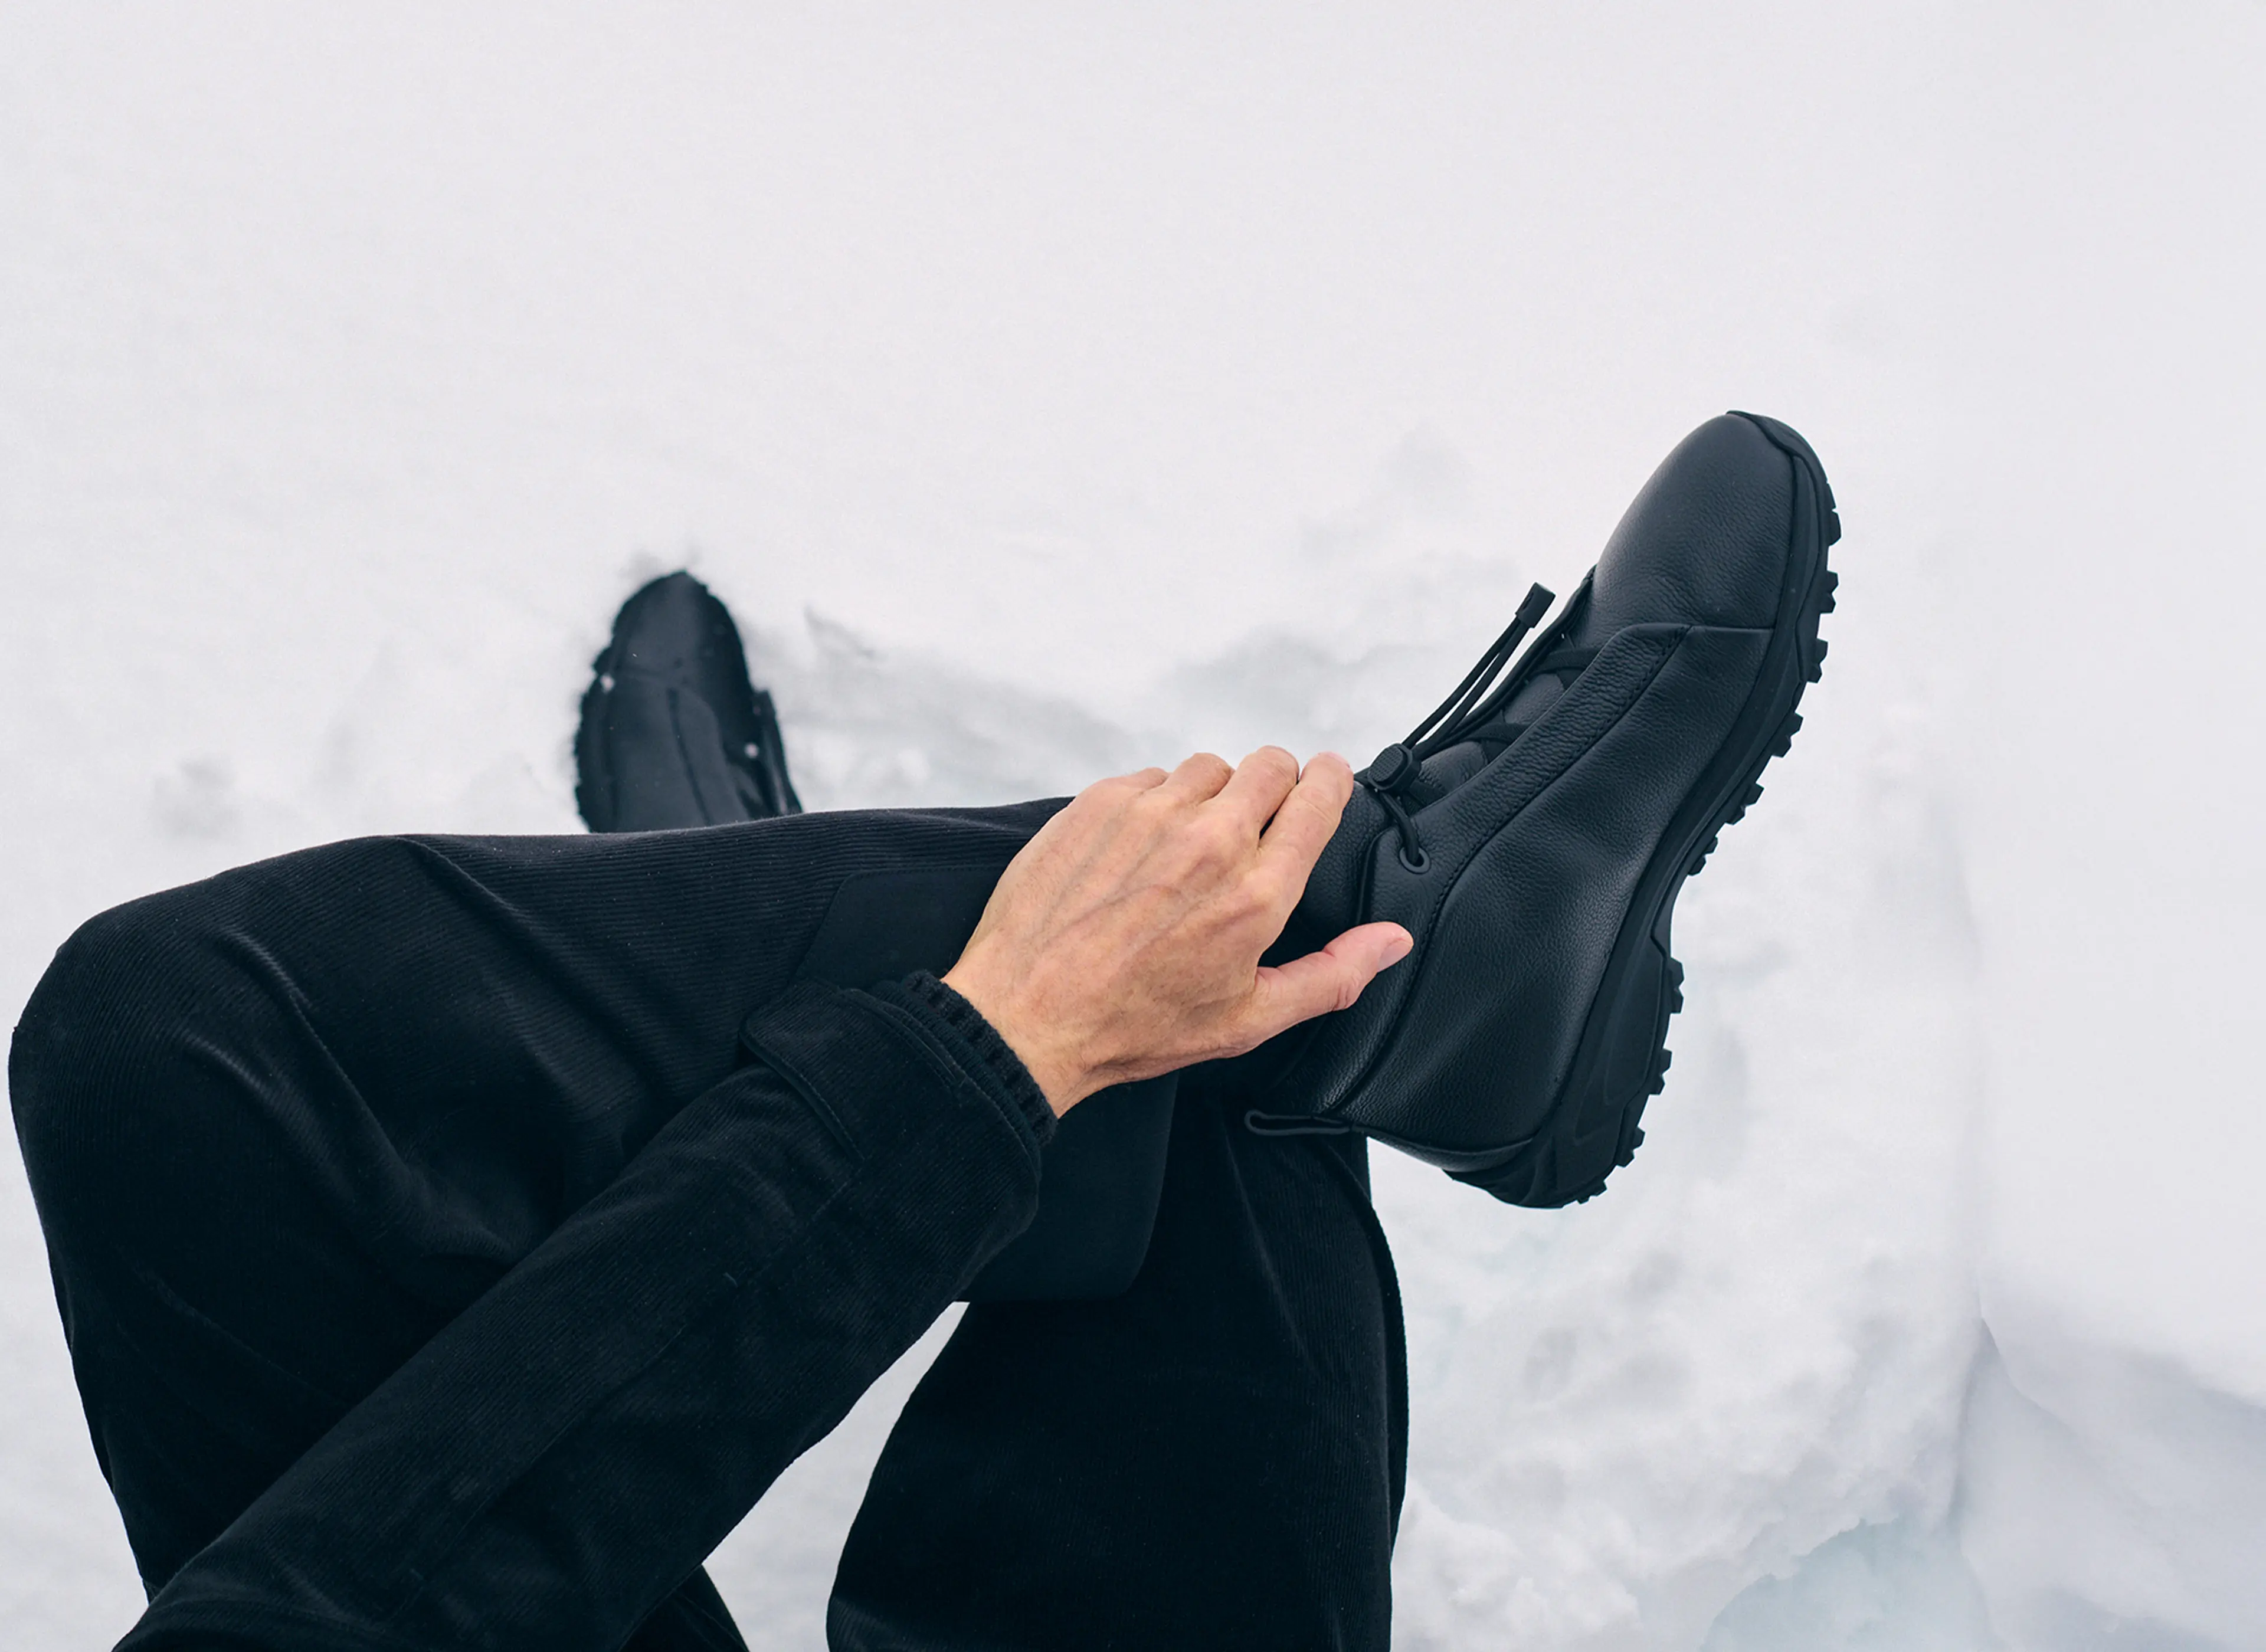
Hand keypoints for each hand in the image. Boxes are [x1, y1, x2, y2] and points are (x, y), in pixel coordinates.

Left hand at [941, 748, 1412, 1114]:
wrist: (1026, 1014)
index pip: (1318, 795)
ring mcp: (1150, 814)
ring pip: (1208, 769)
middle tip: (1255, 826)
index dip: (1329, 782)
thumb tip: (1391, 942)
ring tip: (1189, 848)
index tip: (1325, 785)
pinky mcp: (1098, 803)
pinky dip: (1154, 805)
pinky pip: (1149, 778)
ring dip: (1210, 796)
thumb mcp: (1247, 1019)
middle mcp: (1208, 841)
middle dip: (1274, 787)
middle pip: (1270, 765)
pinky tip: (1139, 853)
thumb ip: (1333, 975)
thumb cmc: (1131, 1023)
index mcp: (1256, 893)